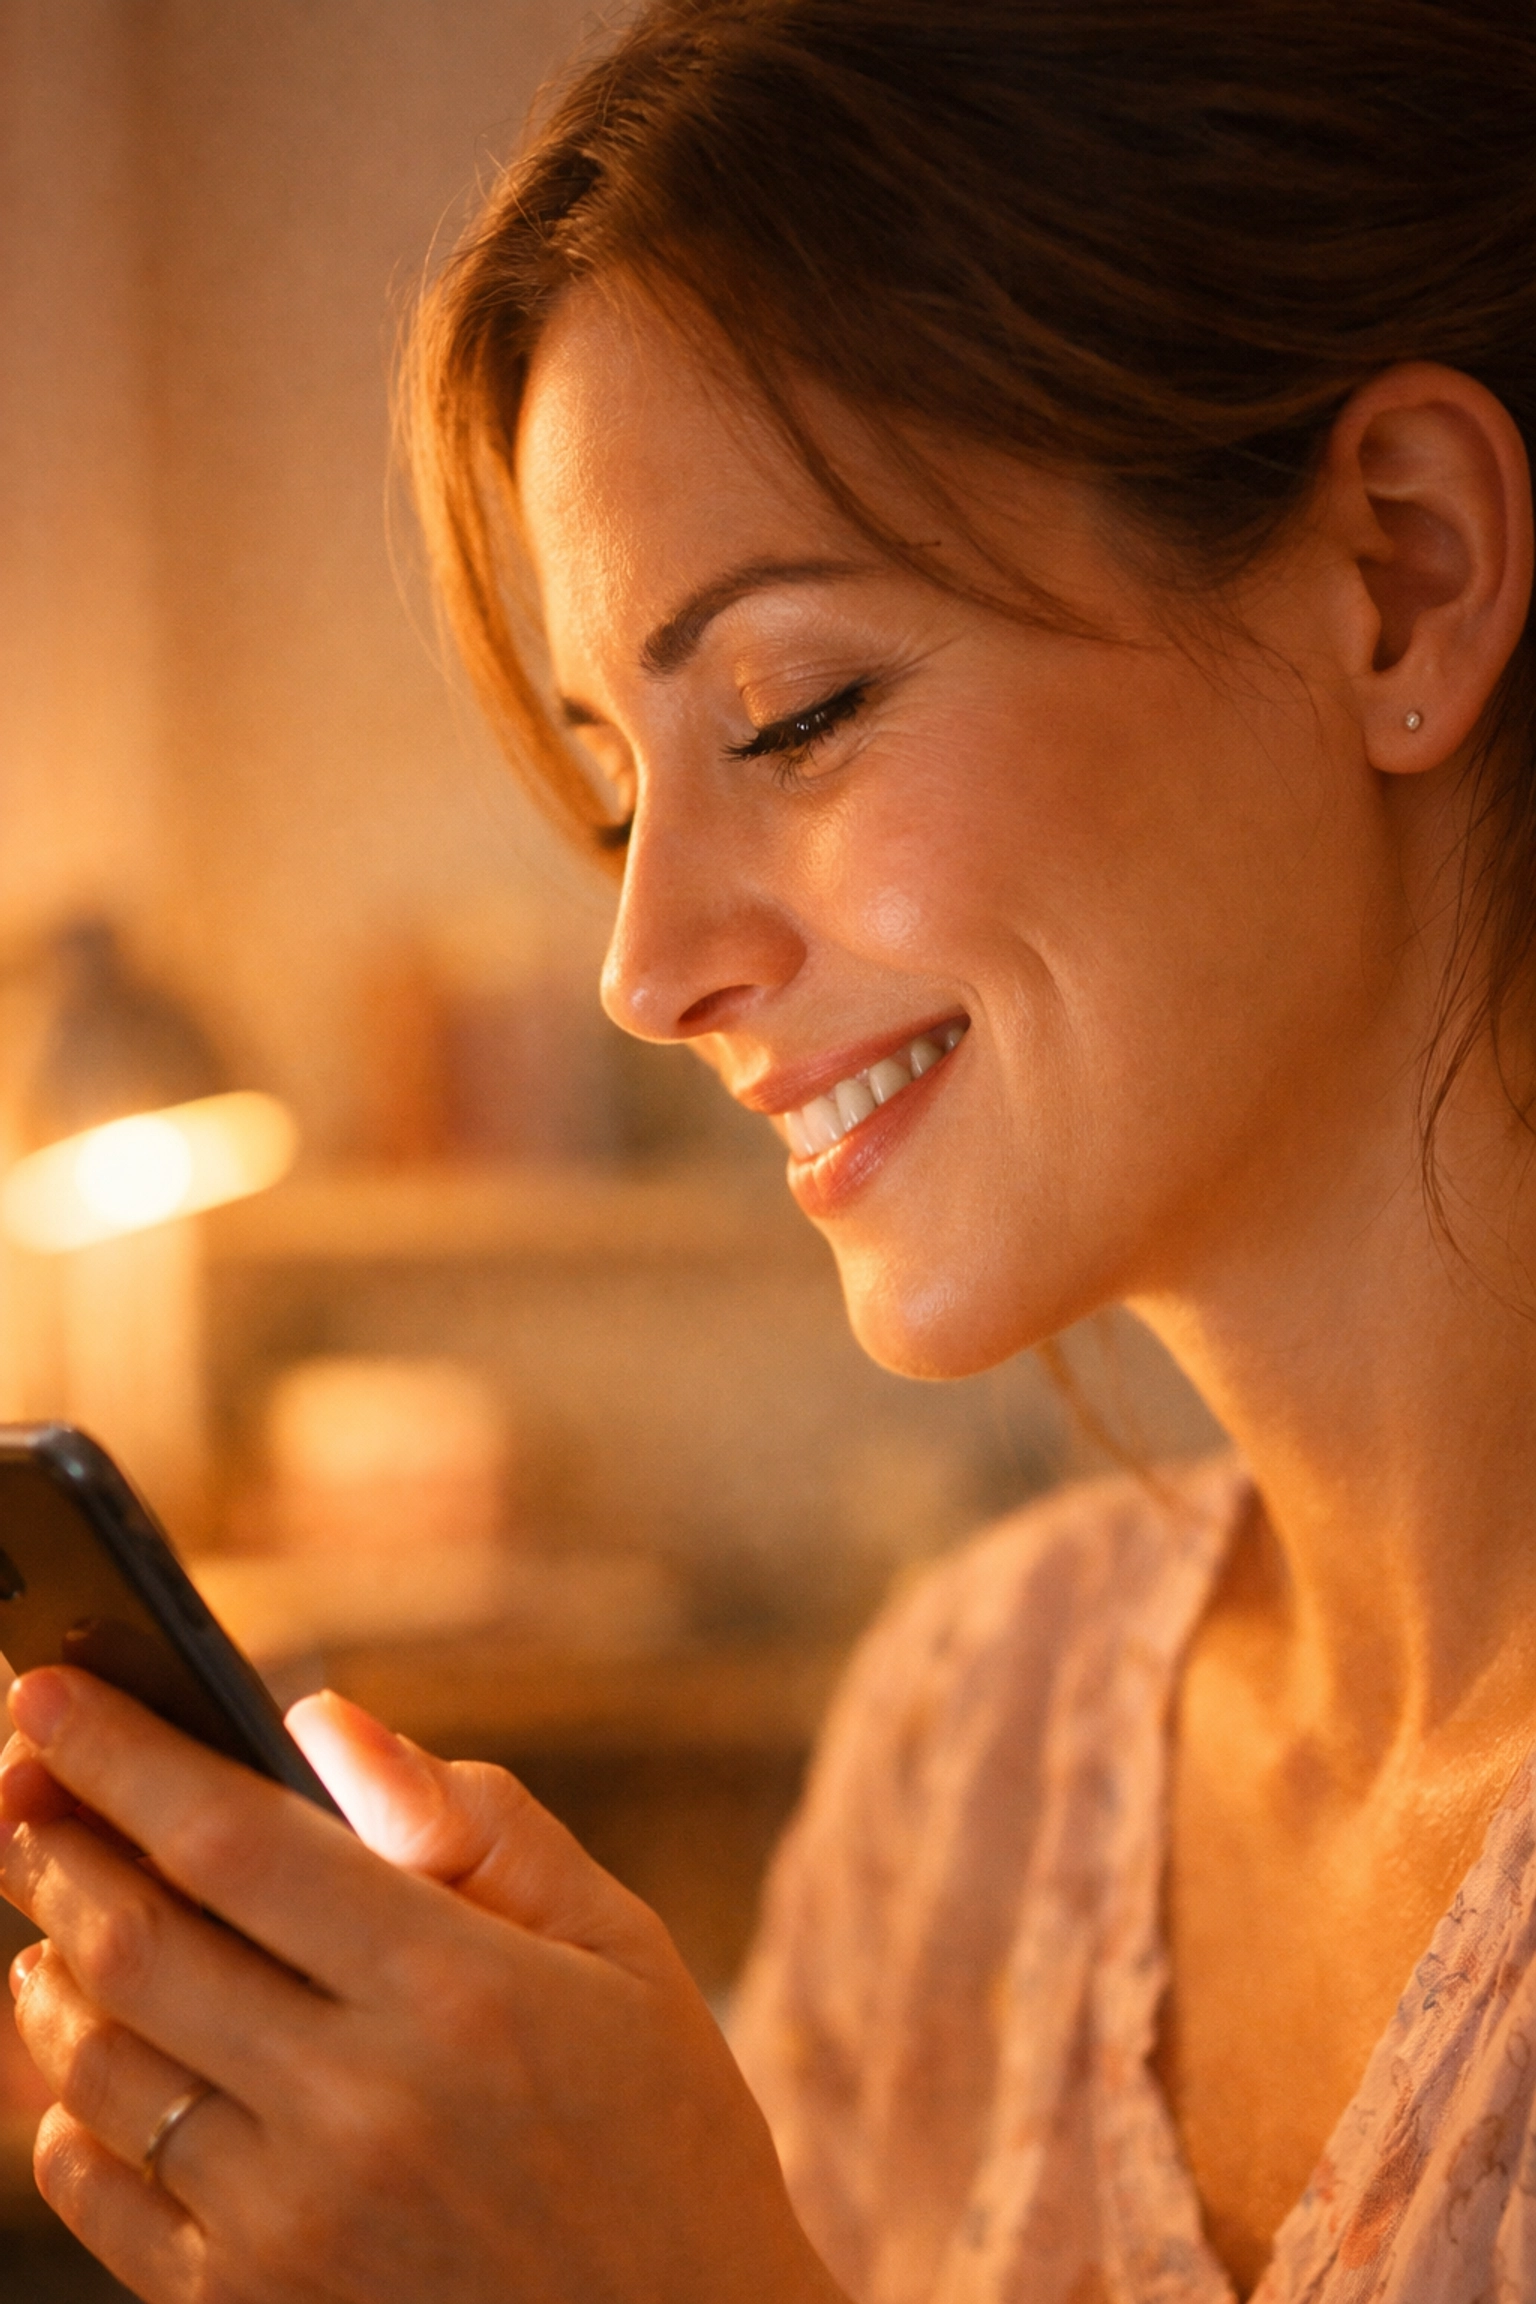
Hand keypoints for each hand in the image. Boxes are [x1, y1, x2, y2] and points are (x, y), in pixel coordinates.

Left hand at [0, 1668, 843, 2303]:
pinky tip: (88, 2064)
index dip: (121, 1757)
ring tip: (53, 1919)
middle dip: (53, 1845)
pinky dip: (67, 2112)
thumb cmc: (660, 2131)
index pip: (234, 1842)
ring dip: (49, 1971)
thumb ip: (475, 1823)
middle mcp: (357, 2109)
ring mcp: (291, 2227)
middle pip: (137, 1945)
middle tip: (19, 1783)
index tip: (48, 1689)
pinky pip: (103, 2197)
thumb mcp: (620, 1947)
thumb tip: (320, 1724)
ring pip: (100, 2066)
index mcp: (457, 1990)